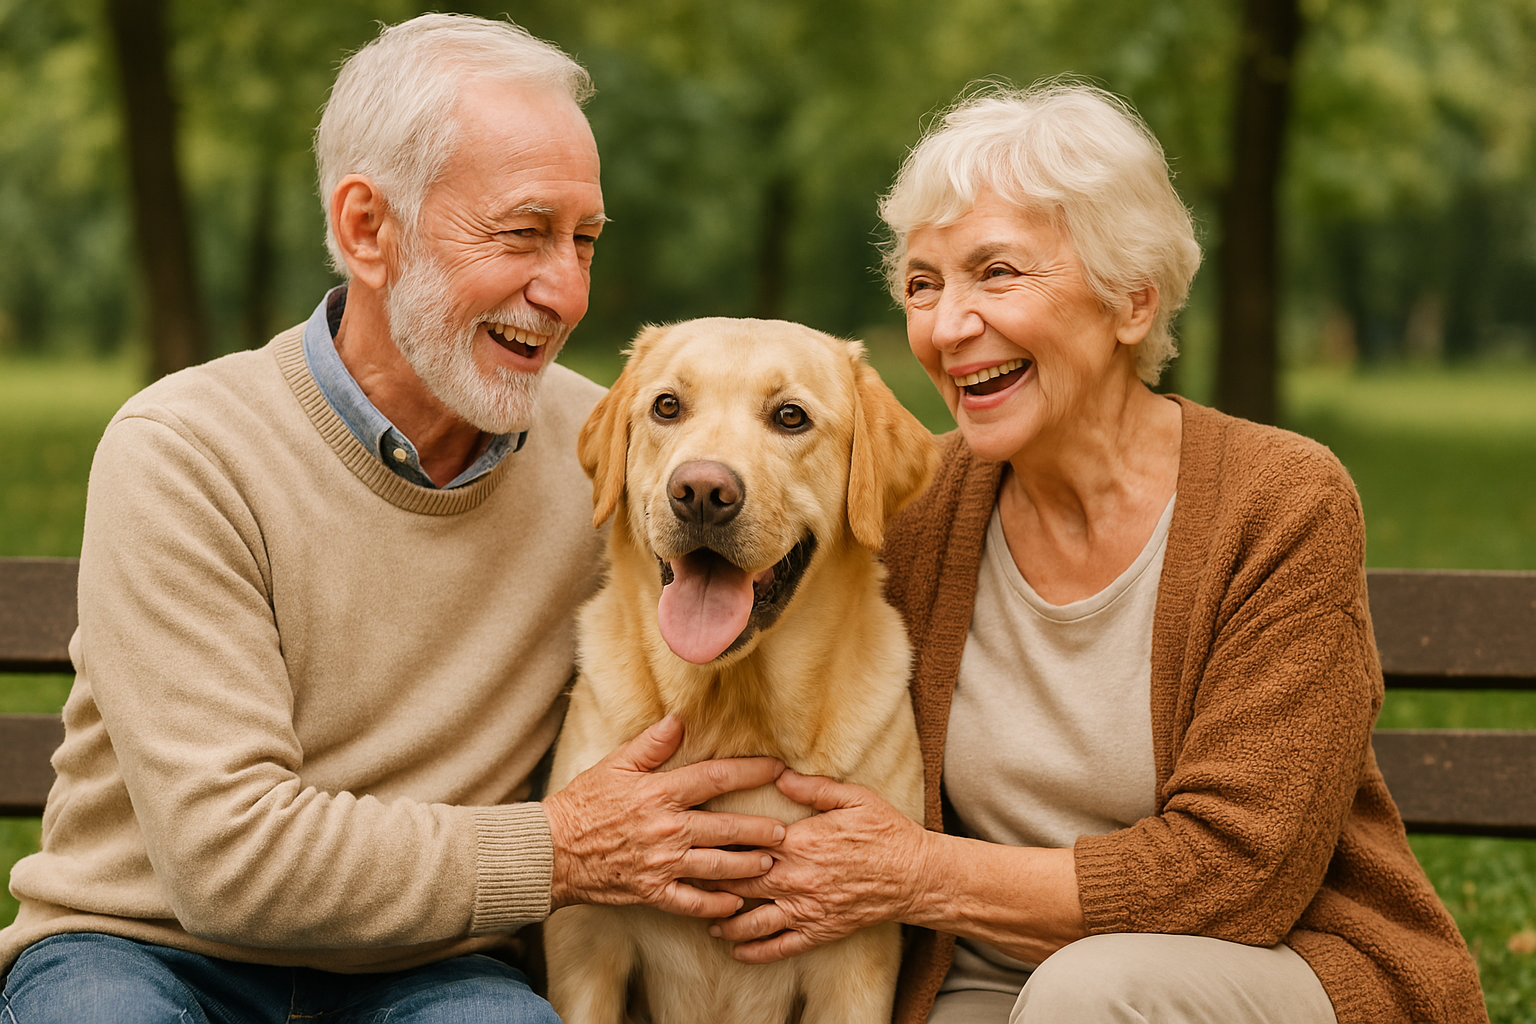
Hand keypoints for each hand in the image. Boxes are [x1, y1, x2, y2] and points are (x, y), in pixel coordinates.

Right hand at [543, 715, 787, 917]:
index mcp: (661, 793)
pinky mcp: (652, 893)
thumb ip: (651, 744)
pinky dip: (716, 907)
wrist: (552, 851)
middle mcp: (667, 829)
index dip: (751, 772)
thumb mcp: (614, 765)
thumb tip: (680, 720)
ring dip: (748, 867)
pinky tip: (736, 905)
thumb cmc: (583, 804)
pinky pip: (692, 903)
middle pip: (727, 828)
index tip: (778, 768)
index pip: (716, 778)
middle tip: (786, 831)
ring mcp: (662, 864)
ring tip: (770, 865)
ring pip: (718, 868)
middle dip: (761, 830)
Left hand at [707, 769, 931, 962]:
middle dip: (711, 881)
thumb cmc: (885, 832)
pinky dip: (754, 951)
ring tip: (703, 917)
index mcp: (801, 842)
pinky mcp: (819, 931)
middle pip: (740, 881)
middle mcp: (797, 878)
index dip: (718, 841)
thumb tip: (778, 776)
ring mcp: (806, 909)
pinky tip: (736, 950)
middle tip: (685, 877)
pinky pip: (779, 947)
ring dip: (724, 920)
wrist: (915, 875)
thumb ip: (812, 788)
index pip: (746, 842)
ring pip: (752, 920)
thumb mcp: (853, 798)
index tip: (696, 837)